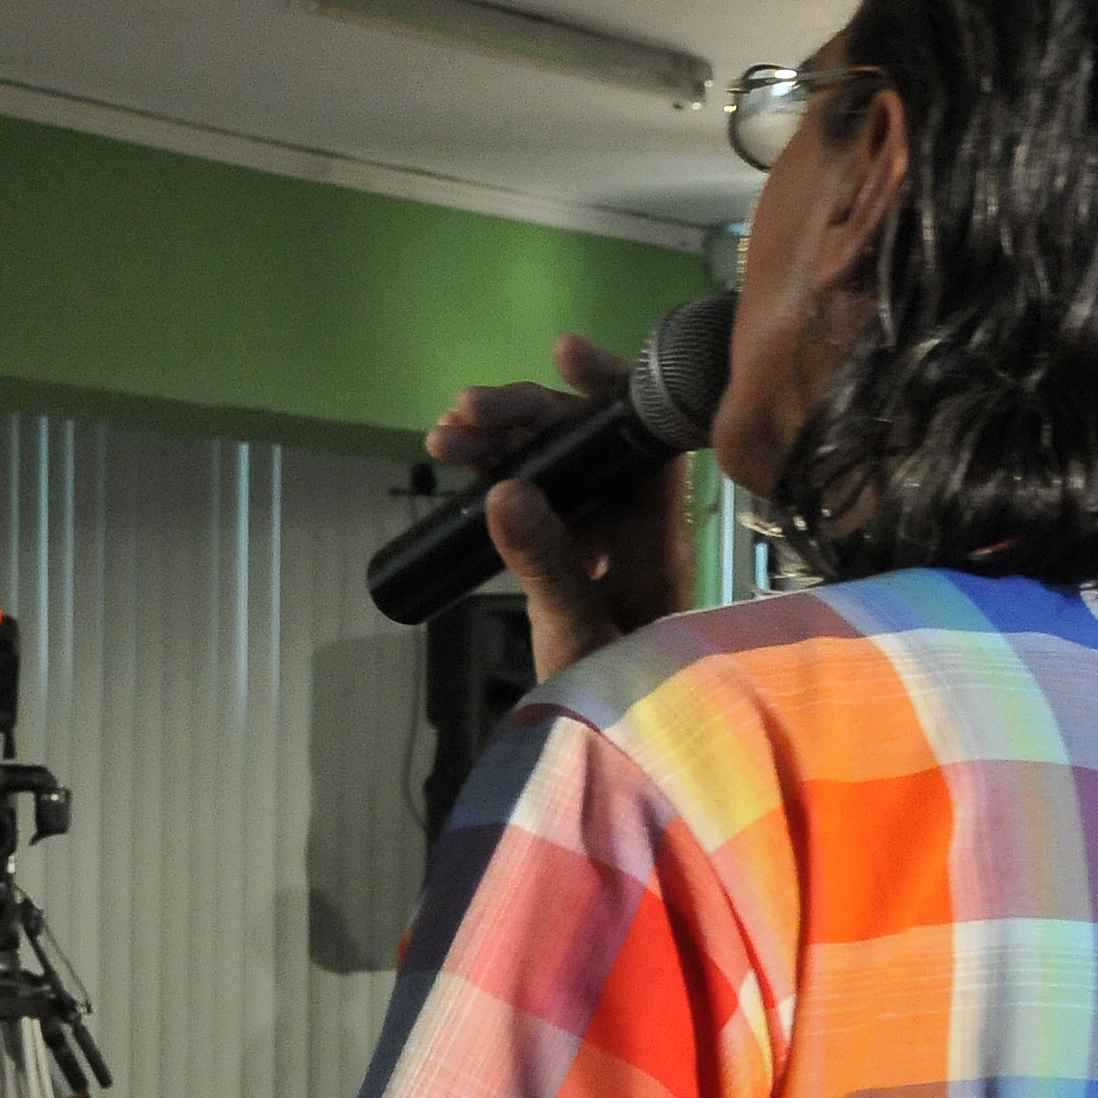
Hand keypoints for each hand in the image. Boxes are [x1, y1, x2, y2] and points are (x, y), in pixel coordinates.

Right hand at [422, 332, 692, 678]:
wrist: (619, 745)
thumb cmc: (619, 693)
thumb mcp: (577, 628)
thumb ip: (545, 560)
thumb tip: (503, 488)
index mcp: (655, 529)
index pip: (643, 431)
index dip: (608, 385)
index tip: (563, 351)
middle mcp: (631, 521)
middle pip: (585, 440)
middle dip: (524, 416)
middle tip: (461, 414)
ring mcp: (600, 537)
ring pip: (553, 466)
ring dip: (499, 443)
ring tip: (442, 438)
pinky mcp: (570, 556)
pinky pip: (536, 498)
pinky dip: (497, 477)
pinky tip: (462, 466)